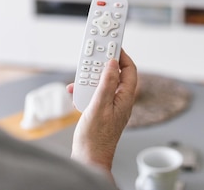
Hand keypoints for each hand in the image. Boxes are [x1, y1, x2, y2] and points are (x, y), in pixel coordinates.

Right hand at [68, 50, 137, 173]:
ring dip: (90, 77)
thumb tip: (113, 64)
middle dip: (103, 64)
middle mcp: (120, 101)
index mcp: (125, 98)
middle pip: (115, 74)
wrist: (89, 159)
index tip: (112, 45)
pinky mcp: (100, 111)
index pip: (129, 70)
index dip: (122, 56)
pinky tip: (74, 91)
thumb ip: (107, 84)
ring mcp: (110, 106)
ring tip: (80, 75)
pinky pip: (94, 94)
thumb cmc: (96, 138)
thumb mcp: (99, 106)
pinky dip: (84, 90)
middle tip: (93, 54)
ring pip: (102, 83)